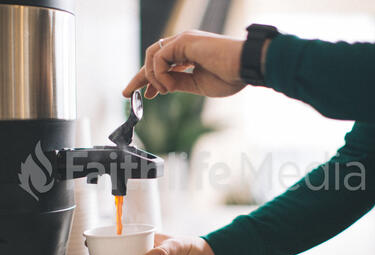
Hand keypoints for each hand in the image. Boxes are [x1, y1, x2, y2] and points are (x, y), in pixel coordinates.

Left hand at [122, 30, 245, 98]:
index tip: (145, 94)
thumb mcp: (197, 85)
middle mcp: (183, 44)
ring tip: (162, 91)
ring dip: (151, 77)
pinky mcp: (183, 41)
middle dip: (140, 76)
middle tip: (128, 93)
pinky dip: (159, 75)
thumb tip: (162, 87)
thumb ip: (179, 83)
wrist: (245, 67)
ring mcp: (183, 41)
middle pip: (152, 57)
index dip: (150, 79)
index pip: (162, 64)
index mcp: (189, 54)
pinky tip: (168, 86)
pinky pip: (159, 58)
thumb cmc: (230, 77)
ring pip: (152, 56)